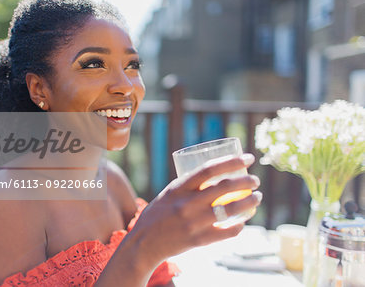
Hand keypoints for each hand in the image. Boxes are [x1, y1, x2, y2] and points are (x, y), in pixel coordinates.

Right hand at [130, 153, 261, 264]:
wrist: (144, 243)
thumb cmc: (157, 214)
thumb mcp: (169, 193)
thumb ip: (189, 186)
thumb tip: (214, 175)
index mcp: (179, 188)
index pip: (209, 169)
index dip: (232, 161)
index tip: (247, 158)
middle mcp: (187, 203)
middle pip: (225, 187)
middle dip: (247, 181)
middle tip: (255, 181)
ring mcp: (194, 223)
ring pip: (231, 209)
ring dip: (250, 202)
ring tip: (257, 198)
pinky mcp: (199, 240)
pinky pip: (227, 232)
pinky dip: (239, 225)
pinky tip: (244, 220)